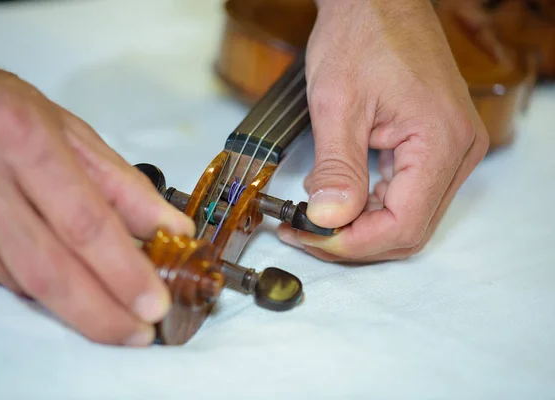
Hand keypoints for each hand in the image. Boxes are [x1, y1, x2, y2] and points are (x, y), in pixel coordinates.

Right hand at [0, 54, 194, 345]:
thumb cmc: (5, 110)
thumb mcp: (72, 132)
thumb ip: (123, 184)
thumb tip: (171, 228)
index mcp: (26, 141)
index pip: (84, 221)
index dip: (122, 270)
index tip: (154, 301)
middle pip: (49, 269)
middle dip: (100, 313)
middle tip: (139, 332)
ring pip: (23, 283)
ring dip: (76, 307)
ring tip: (118, 315)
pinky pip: (3, 279)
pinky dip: (45, 292)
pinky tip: (72, 291)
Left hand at [277, 0, 488, 261]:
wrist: (378, 2)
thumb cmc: (363, 35)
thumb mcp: (338, 103)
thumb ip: (336, 166)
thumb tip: (329, 219)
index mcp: (441, 142)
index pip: (403, 225)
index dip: (353, 243)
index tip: (310, 237)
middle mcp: (457, 152)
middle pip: (407, 229)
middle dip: (353, 240)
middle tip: (305, 232)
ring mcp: (450, 151)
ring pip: (406, 218)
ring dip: (359, 227)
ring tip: (313, 218)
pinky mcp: (435, 148)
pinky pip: (405, 195)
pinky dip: (369, 207)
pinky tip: (337, 199)